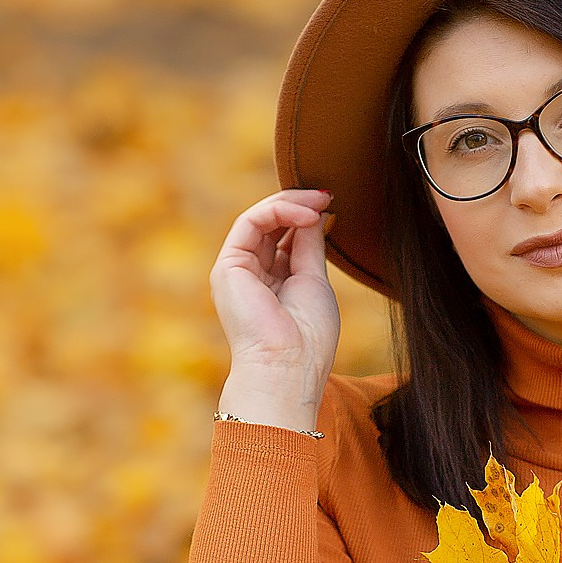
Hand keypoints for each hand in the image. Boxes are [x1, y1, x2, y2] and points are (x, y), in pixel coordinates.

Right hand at [209, 189, 339, 428]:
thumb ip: (310, 244)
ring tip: (320, 201)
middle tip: (328, 195)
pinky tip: (306, 214)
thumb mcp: (314, 280)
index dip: (307, 216)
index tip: (333, 204)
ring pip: (260, 218)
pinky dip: (279, 210)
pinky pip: (250, 222)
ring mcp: (237, 270)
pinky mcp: (228, 266)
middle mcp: (251, 275)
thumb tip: (318, 212)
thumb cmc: (308, 337)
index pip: (286, 236)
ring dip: (291, 202)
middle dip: (300, 204)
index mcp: (273, 282)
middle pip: (272, 224)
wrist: (288, 367)